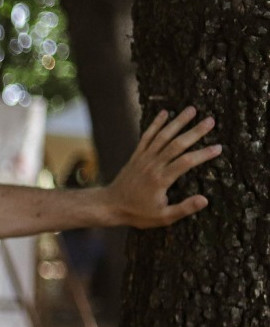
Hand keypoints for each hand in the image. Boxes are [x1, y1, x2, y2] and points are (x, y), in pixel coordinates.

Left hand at [105, 106, 217, 228]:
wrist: (109, 206)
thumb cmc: (137, 213)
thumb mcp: (162, 217)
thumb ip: (183, 208)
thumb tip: (205, 200)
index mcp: (161, 179)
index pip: (186, 162)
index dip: (203, 154)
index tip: (218, 147)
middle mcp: (152, 165)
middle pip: (176, 144)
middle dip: (194, 131)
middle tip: (211, 120)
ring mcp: (143, 158)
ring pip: (162, 136)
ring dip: (177, 122)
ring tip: (192, 109)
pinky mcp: (136, 156)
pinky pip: (146, 137)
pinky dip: (155, 124)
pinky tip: (165, 113)